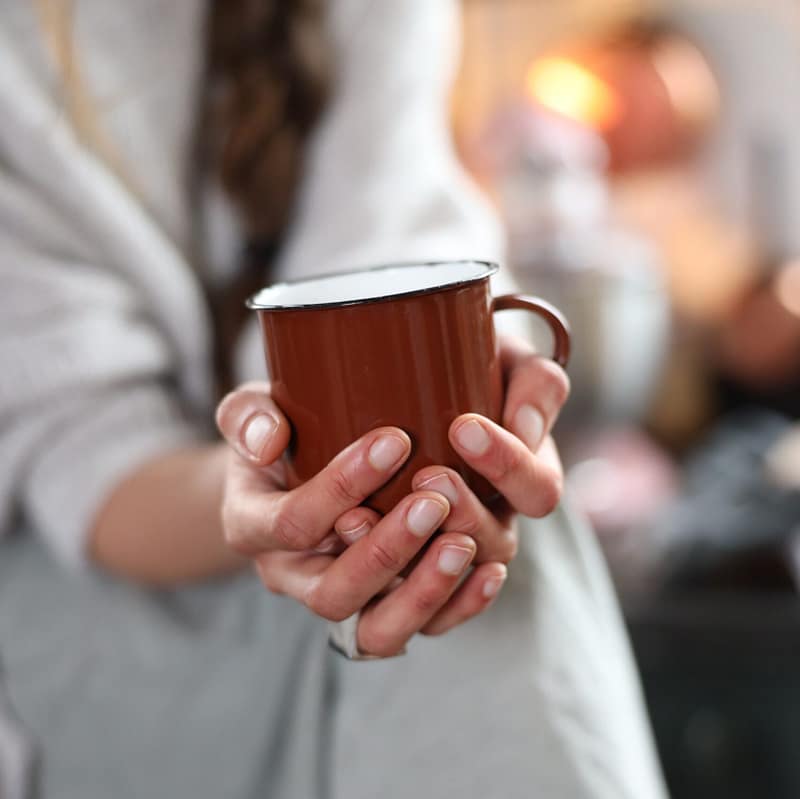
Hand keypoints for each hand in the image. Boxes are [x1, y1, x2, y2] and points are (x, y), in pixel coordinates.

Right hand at [216, 383, 507, 656]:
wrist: (294, 474)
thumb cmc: (280, 437)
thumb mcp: (249, 413)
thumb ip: (247, 417)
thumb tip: (267, 444)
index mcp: (254, 530)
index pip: (294, 524)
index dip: (342, 486)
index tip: (395, 440)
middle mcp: (294, 578)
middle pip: (335, 592)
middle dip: (387, 550)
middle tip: (434, 501)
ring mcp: (342, 599)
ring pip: (377, 629)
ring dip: (424, 590)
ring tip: (463, 543)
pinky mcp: (384, 610)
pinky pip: (419, 629)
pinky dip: (458, 607)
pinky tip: (490, 572)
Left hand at [335, 334, 570, 566]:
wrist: (402, 387)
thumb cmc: (467, 371)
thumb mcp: (508, 362)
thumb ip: (535, 384)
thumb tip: (522, 429)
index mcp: (524, 481)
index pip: (538, 491)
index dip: (507, 466)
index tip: (464, 427)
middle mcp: (490, 525)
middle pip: (496, 545)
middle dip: (465, 514)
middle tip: (428, 475)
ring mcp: (443, 555)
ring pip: (447, 585)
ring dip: (419, 559)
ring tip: (370, 512)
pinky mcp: (391, 572)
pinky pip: (394, 610)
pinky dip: (376, 580)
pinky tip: (349, 523)